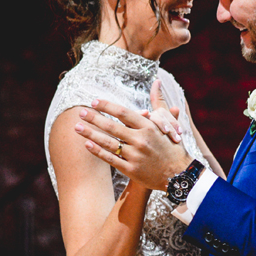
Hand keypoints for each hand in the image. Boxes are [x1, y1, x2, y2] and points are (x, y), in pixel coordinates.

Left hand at [75, 80, 191, 189]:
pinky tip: (87, 144)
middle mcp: (141, 140)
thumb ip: (159, 102)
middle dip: (94, 118)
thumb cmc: (172, 146)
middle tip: (80, 112)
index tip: (94, 101)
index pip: (123, 113)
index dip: (107, 106)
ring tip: (77, 127)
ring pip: (108, 142)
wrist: (179, 174)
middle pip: (112, 126)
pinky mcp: (132, 169)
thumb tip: (157, 81)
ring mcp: (135, 156)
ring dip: (90, 134)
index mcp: (149, 127)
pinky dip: (98, 151)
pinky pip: (110, 159)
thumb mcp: (167, 123)